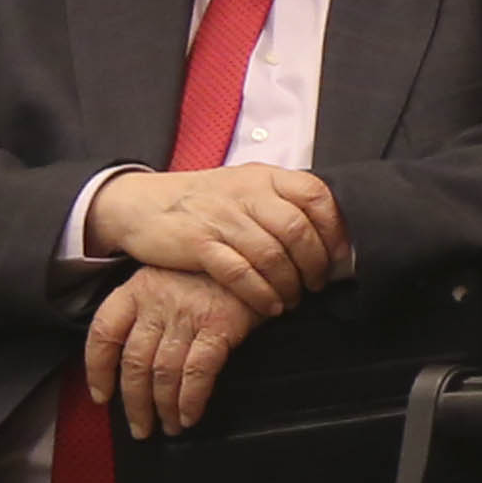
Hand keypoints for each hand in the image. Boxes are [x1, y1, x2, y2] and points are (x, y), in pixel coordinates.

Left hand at [81, 264, 265, 434]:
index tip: (101, 395)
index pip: (103, 333)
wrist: (259, 255)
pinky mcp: (220, 324)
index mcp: (137, 289)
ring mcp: (188, 314)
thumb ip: (149, 312)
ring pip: (163, 372)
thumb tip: (134, 363)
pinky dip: (191, 399)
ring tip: (169, 426)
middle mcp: (158, 302)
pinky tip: (190, 415)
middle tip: (141, 427)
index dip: (97, 370)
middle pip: (134, 362)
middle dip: (134, 403)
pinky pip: (197, 371)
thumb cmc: (213, 273)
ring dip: (163, 407)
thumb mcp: (170, 279)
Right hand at [89, 164, 348, 312]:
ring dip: (289, 284)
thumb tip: (327, 230)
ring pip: (272, 255)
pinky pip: (241, 273)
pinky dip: (260, 293)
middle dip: (314, 264)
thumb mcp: (245, 186)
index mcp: (265, 177)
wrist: (142, 203)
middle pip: (298, 230)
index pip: (316, 195)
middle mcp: (247, 194)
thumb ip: (280, 201)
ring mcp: (222, 218)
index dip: (334, 228)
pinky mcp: (199, 243)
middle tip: (317, 284)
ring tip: (293, 299)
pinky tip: (269, 305)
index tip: (339, 254)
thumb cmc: (203, 201)